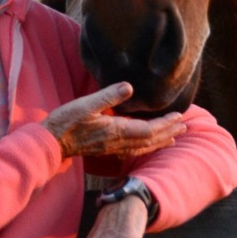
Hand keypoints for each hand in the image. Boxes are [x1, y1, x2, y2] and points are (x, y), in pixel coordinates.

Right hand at [43, 82, 184, 157]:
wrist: (51, 142)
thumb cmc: (66, 121)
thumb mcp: (85, 104)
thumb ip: (108, 96)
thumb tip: (130, 86)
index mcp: (116, 130)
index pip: (148, 130)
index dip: (165, 124)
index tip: (179, 117)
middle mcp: (117, 142)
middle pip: (149, 140)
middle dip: (168, 133)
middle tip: (185, 126)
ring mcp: (112, 148)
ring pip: (142, 147)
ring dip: (160, 142)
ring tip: (174, 138)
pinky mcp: (106, 149)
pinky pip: (133, 151)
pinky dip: (146, 147)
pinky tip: (148, 146)